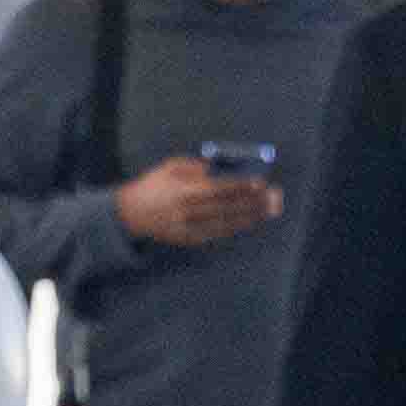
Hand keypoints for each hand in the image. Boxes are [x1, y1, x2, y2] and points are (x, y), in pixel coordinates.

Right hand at [116, 154, 285, 250]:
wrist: (130, 214)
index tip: (260, 182)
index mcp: (183, 190)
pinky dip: (236, 227)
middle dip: (253, 202)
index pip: (219, 188)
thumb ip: (198, 166)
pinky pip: (218, 233)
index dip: (241, 186)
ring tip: (270, 209)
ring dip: (251, 216)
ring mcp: (189, 228)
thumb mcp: (172, 167)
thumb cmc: (154, 184)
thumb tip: (226, 167)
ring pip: (226, 223)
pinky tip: (251, 221)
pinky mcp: (189, 239)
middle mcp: (188, 211)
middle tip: (275, 197)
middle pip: (227, 207)